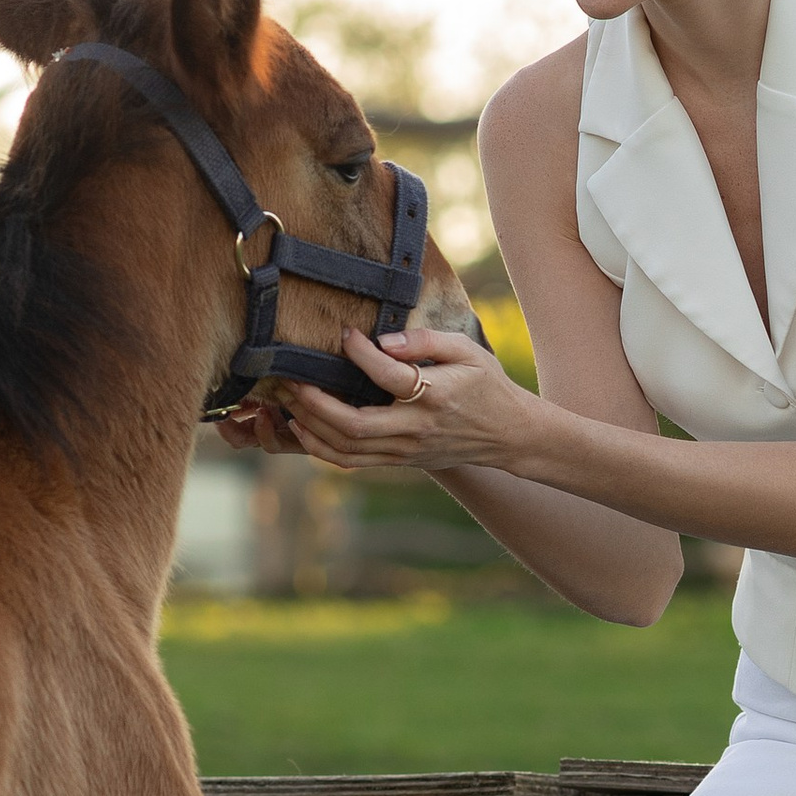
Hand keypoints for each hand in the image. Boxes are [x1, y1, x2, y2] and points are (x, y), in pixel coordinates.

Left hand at [257, 324, 533, 475]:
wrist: (508, 435)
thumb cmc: (487, 386)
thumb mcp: (468, 352)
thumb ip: (427, 341)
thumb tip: (383, 340)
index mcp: (436, 397)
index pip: (389, 376)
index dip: (361, 355)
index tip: (344, 334)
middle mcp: (416, 428)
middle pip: (354, 424)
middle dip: (314, 401)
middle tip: (290, 377)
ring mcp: (405, 450)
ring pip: (346, 447)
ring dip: (310, 425)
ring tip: (287, 400)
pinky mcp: (398, 461)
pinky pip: (350, 461)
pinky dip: (320, 447)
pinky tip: (302, 426)